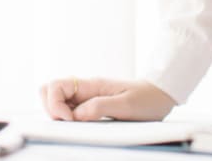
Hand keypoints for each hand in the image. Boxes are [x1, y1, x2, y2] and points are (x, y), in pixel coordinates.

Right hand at [38, 77, 176, 121]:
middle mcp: (85, 89)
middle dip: (51, 108)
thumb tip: (75, 115)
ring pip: (57, 100)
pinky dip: (68, 118)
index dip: (55, 105)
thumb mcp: (126, 105)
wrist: (161, 94)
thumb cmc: (147, 98)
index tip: (70, 120)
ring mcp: (87, 97)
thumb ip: (100, 107)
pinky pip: (70, 109)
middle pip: (49, 91)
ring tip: (75, 126)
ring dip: (58, 114)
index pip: (55, 86)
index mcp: (92, 85)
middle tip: (69, 123)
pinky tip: (81, 126)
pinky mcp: (91, 105)